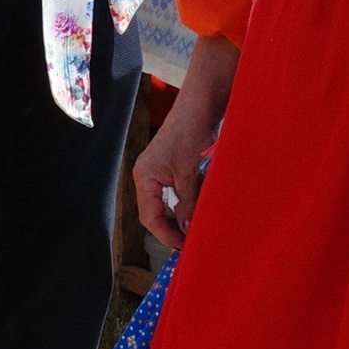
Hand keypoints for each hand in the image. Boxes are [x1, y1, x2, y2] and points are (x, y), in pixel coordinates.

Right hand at [134, 81, 222, 255]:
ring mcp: (162, 171)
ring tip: (199, 226)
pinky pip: (180, 192)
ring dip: (184, 215)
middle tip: (193, 241)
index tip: (183, 247)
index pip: (149, 217)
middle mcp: (149, 176)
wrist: (203, 102)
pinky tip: (202, 206)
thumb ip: (187, 202)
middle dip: (174, 227)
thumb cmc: (191, 130)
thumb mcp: (189, 172)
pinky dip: (190, 201)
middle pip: (157, 212)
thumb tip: (186, 228)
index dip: (166, 235)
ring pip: (170, 203)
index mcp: (144, 177)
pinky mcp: (176, 166)